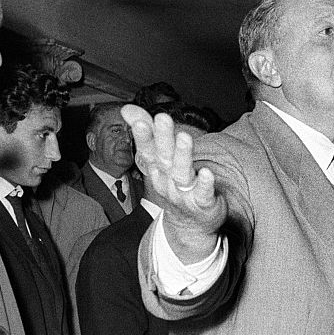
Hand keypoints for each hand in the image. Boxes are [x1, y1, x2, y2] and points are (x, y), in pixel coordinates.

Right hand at [121, 104, 226, 263]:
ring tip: (185, 137)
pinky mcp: (202, 203)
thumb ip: (148, 132)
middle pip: (164, 157)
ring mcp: (184, 193)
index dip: (143, 135)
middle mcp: (167, 179)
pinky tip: (206, 172)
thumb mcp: (160, 159)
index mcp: (157, 167)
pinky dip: (204, 184)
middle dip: (163, 138)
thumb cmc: (175, 185)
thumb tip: (127, 108)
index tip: (139, 119)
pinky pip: (203, 193)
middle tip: (163, 118)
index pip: (148, 149)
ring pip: (182, 173)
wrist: (189, 226)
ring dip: (183, 155)